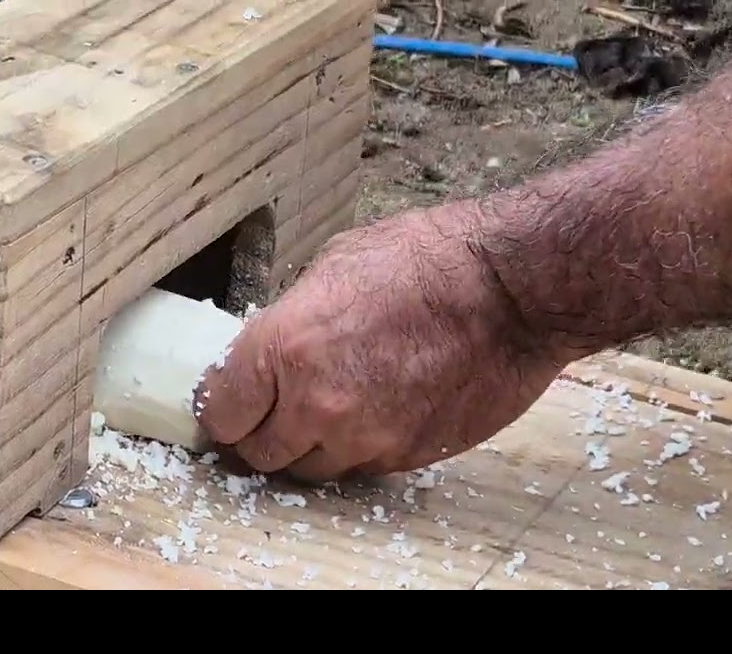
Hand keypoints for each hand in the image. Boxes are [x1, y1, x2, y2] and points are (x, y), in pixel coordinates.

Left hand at [193, 202, 567, 481]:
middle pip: (259, 454)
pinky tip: (380, 408)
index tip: (233, 401)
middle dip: (263, 433)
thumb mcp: (337, 265)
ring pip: (311, 470)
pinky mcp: (406, 456)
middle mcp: (315, 404)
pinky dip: (361, 448)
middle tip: (279, 409)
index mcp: (283, 347)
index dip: (224, 407)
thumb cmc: (431, 261)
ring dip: (312, 446)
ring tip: (336, 407)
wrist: (512, 291)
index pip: (219, 412)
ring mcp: (364, 437)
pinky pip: (362, 468)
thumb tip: (275, 347)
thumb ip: (293, 318)